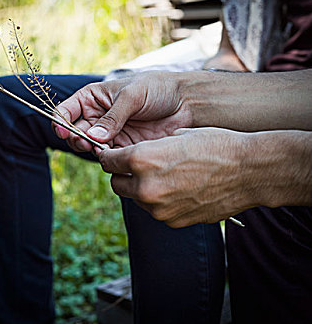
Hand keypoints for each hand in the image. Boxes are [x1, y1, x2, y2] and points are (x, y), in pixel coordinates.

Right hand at [53, 72, 191, 152]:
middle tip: (84, 141)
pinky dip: (106, 158)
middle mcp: (98, 116)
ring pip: (89, 146)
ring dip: (90, 149)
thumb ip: (113, 117)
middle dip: (75, 138)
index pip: (67, 110)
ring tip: (99, 148)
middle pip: (75, 131)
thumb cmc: (158, 89)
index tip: (62, 131)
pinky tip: (112, 155)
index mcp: (94, 97)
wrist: (186, 104)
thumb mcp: (132, 96)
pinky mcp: (123, 147)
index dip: (60, 121)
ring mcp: (110, 133)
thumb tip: (93, 136)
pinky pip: (107, 156)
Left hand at [99, 127, 254, 227]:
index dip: (109, 157)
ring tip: (163, 177)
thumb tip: (132, 156)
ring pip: (135, 199)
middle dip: (122, 175)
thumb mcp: (175, 135)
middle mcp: (145, 186)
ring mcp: (158, 208)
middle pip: (116, 184)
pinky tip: (177, 190)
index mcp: (142, 159)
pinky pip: (155, 211)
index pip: (107, 161)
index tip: (113, 156)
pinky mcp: (172, 221)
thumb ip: (147, 148)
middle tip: (135, 168)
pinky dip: (159, 202)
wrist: (248, 171)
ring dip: (141, 190)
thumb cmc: (214, 145)